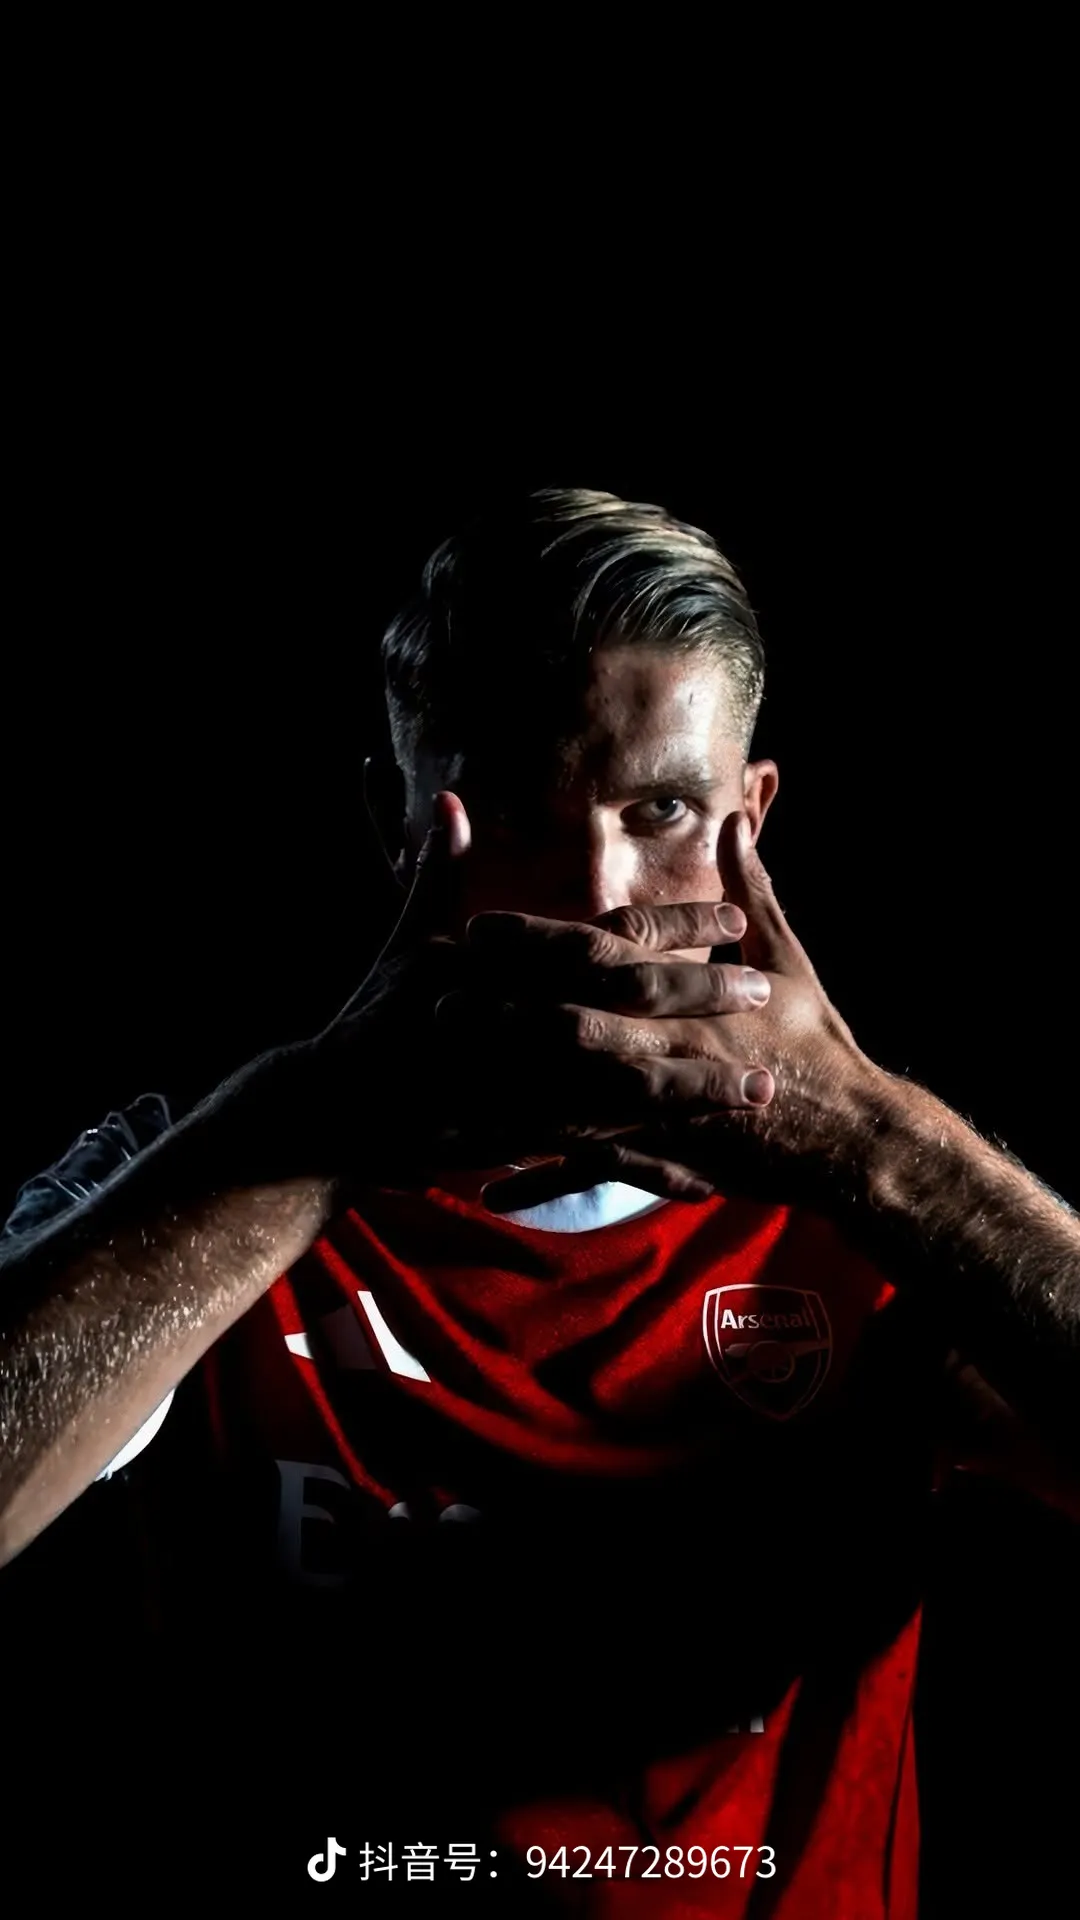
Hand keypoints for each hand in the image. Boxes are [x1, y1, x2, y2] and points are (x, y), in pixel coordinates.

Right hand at [255, 796, 764, 1184]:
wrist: (330, 1109)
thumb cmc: (372, 1019)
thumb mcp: (405, 940)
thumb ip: (437, 872)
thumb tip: (447, 801)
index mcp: (512, 965)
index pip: (611, 935)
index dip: (678, 927)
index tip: (733, 918)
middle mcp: (528, 1019)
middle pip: (635, 1005)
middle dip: (707, 998)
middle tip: (768, 993)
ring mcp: (528, 1085)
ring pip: (633, 1086)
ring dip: (702, 1088)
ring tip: (764, 1089)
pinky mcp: (522, 1142)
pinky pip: (603, 1154)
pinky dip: (654, 1163)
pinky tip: (704, 1173)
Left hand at [479, 810, 882, 1211]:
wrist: (850, 1132)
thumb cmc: (817, 1041)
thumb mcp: (788, 959)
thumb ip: (753, 890)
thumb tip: (736, 821)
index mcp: (686, 990)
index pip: (597, 952)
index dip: (533, 939)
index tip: (476, 927)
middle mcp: (667, 1042)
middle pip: (567, 1018)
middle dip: (498, 1008)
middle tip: (434, 999)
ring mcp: (663, 1103)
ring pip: (571, 1094)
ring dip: (506, 1089)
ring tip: (445, 1084)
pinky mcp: (668, 1155)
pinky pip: (592, 1169)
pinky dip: (542, 1180)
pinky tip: (489, 1188)